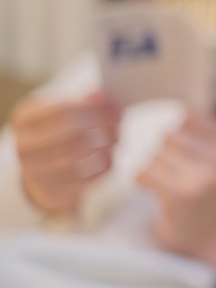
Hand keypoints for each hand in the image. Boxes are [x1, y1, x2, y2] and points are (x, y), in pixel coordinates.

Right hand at [10, 91, 120, 214]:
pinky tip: (108, 155)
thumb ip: (84, 102)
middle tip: (119, 121)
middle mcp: (25, 146)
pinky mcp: (55, 192)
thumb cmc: (57, 133)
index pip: (63, 108)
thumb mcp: (62, 111)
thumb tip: (101, 95)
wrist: (42, 172)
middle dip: (103, 123)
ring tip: (115, 138)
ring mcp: (37, 172)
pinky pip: (91, 176)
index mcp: (24, 119)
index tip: (112, 104)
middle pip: (74, 131)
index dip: (94, 106)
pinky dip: (106, 163)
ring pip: (82, 154)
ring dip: (107, 143)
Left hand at [137, 112, 215, 279]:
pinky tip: (157, 190)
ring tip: (172, 183)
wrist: (214, 236)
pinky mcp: (180, 195)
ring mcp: (204, 177)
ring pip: (156, 153)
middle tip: (179, 172)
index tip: (187, 153)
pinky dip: (143, 180)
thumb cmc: (213, 190)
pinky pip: (143, 171)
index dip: (180, 134)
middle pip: (170, 135)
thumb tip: (180, 106)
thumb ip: (208, 130)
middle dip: (167, 152)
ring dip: (156, 167)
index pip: (188, 116)